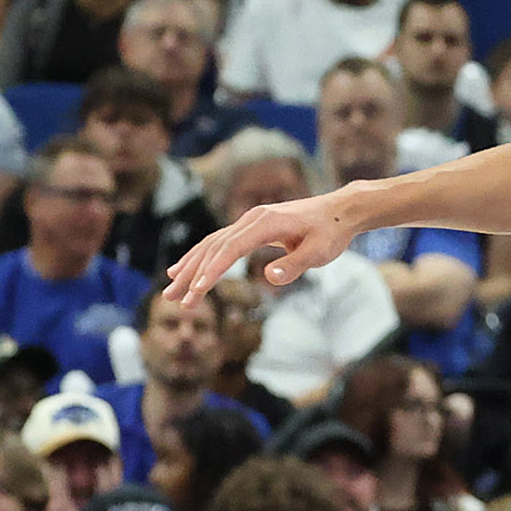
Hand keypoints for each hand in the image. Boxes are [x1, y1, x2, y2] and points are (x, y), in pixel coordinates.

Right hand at [165, 189, 364, 305]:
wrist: (340, 210)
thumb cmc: (331, 232)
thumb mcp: (319, 252)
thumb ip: (293, 265)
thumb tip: (268, 278)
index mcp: (265, 224)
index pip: (231, 249)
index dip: (213, 270)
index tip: (198, 289)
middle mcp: (251, 219)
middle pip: (213, 247)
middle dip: (192, 274)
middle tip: (174, 299)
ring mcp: (249, 221)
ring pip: (212, 244)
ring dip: (190, 267)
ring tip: (171, 289)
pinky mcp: (251, 227)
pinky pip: (220, 243)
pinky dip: (202, 257)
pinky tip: (187, 270)